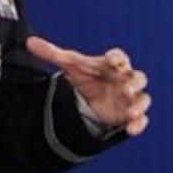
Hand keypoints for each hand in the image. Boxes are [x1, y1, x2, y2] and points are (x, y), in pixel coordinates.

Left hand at [23, 35, 150, 135]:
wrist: (90, 98)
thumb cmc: (86, 76)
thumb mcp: (69, 65)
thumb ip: (52, 53)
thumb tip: (29, 42)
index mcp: (113, 64)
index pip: (119, 57)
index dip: (117, 58)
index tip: (112, 60)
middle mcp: (125, 80)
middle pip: (138, 77)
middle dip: (135, 82)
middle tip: (128, 87)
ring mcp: (130, 98)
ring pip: (143, 99)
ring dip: (139, 105)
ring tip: (131, 112)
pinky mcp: (128, 115)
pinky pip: (140, 120)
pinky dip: (139, 124)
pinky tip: (131, 130)